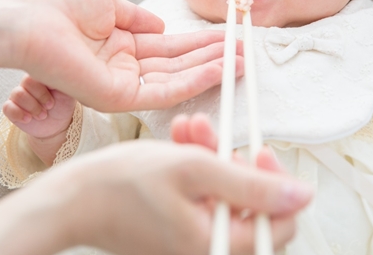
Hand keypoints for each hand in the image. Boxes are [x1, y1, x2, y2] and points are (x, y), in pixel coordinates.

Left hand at [0, 0, 241, 111]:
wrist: (25, 18)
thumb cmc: (54, 2)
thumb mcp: (104, 0)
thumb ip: (134, 16)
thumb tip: (161, 25)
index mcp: (115, 42)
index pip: (165, 45)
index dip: (196, 41)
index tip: (226, 34)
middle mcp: (120, 66)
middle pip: (175, 63)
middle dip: (211, 56)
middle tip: (245, 50)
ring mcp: (119, 83)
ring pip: (174, 79)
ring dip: (210, 69)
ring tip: (242, 59)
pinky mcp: (116, 97)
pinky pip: (163, 91)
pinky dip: (193, 81)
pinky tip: (219, 69)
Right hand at [3, 75, 75, 138]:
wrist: (57, 125)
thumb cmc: (62, 105)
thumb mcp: (68, 92)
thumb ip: (64, 80)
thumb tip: (60, 72)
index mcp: (40, 76)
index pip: (37, 73)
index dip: (43, 89)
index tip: (53, 101)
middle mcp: (27, 84)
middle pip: (26, 83)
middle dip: (40, 98)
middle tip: (49, 107)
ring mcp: (18, 95)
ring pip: (17, 95)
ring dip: (32, 107)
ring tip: (42, 116)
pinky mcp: (11, 108)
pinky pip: (7, 107)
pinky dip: (18, 114)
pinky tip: (28, 119)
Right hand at [45, 140, 311, 254]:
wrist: (70, 199)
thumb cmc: (122, 184)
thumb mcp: (194, 169)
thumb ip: (251, 183)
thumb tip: (302, 195)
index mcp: (217, 247)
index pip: (278, 224)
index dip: (274, 183)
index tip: (257, 151)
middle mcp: (207, 252)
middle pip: (249, 208)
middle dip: (234, 164)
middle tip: (216, 137)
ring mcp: (189, 243)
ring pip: (222, 197)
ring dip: (211, 158)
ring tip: (191, 129)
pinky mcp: (174, 233)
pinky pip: (199, 200)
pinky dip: (194, 170)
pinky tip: (179, 142)